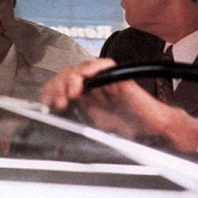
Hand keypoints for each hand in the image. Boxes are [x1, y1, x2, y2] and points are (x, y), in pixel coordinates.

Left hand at [41, 59, 197, 151]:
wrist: (153, 133)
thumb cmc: (128, 133)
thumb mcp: (91, 131)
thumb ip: (73, 125)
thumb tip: (49, 129)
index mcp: (83, 98)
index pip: (59, 85)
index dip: (50, 91)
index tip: (45, 103)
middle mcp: (91, 86)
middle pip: (67, 74)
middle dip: (57, 85)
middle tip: (56, 100)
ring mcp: (104, 81)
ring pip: (81, 67)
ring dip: (70, 78)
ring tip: (69, 93)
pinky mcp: (119, 78)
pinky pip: (104, 64)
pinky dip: (92, 68)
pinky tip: (84, 79)